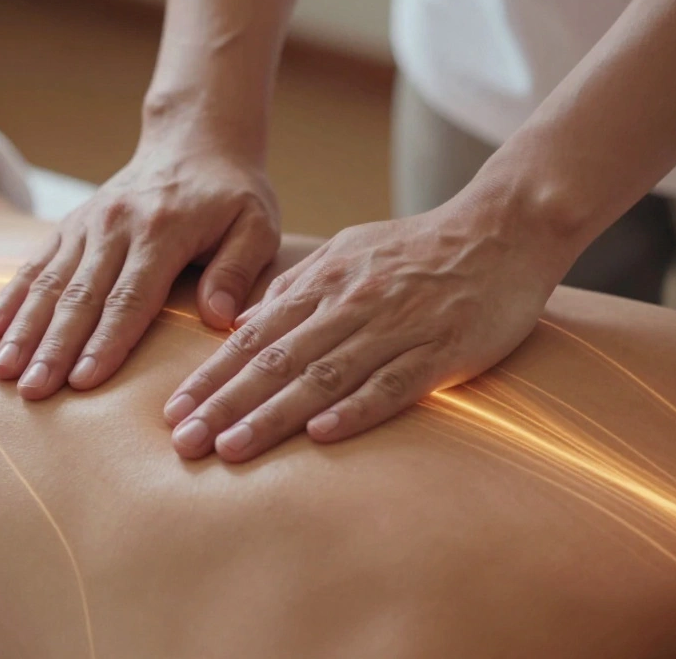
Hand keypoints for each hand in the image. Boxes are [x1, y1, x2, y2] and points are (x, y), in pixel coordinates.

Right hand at [0, 140, 279, 399]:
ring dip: (24, 330)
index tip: (83, 381)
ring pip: (49, 282)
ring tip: (3, 372)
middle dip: (53, 347)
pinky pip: (35, 264)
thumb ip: (238, 270)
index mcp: (163, 230)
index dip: (105, 341)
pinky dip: (11, 297)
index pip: (130, 297)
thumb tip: (220, 317)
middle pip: (80, 296)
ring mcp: (87, 223)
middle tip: (33, 391)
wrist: (195, 141)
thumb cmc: (232, 195)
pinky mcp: (70, 225)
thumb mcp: (256, 225)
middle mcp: (116, 225)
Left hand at [162, 202, 569, 461]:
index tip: (173, 412)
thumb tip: (242, 322)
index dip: (211, 376)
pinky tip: (320, 437)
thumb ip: (297, 288)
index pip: (253, 337)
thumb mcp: (348, 252)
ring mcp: (396, 328)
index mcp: (325, 283)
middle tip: (184, 442)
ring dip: (273, 415)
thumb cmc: (418, 249)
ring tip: (232, 448)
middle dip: (224, 403)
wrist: (502, 229)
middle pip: (276, 360)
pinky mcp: (441, 350)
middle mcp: (350, 305)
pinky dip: (355, 409)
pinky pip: (392, 384)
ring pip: (322, 376)